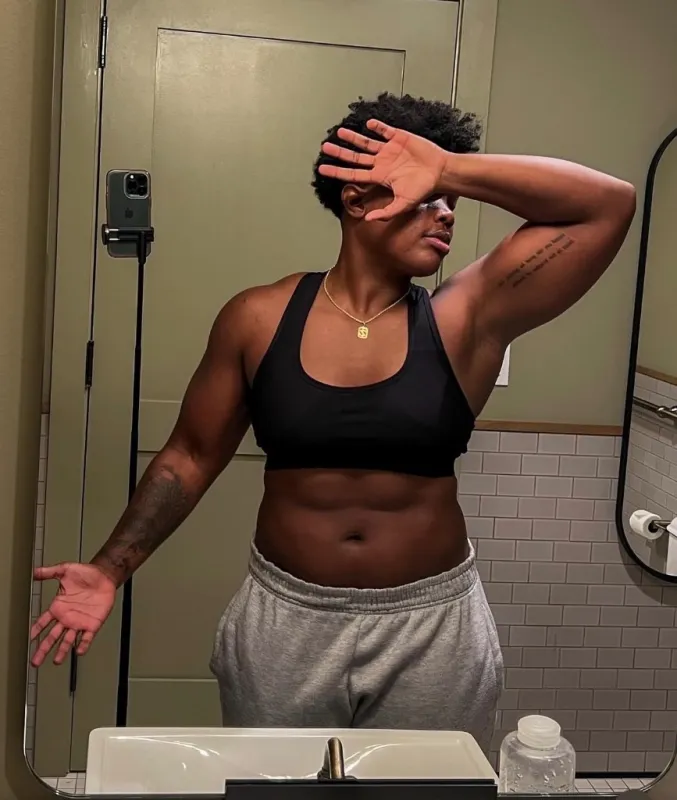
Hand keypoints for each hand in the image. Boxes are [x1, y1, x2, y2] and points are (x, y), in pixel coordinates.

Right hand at [30, 563, 116, 666]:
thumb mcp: (65, 570)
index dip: (36, 631)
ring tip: (56, 661)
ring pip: (68, 640)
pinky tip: (79, 651)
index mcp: (59, 607)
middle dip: (43, 649)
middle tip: (36, 661)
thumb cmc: (86, 573)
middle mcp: (67, 617)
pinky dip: (83, 644)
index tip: (29, 640)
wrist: (105, 576)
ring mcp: (80, 622)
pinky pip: (87, 637)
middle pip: (52, 636)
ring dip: (62, 651)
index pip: (43, 622)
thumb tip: (34, 572)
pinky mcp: (93, 623)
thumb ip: (49, 572)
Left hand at [318, 119, 447, 220]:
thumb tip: (368, 219)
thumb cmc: (424, 189)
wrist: (440, 173)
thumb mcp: (404, 204)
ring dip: (353, 138)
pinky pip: (385, 130)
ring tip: (339, 133)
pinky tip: (368, 124)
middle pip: (355, 157)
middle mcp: (381, 162)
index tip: (322, 169)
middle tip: (324, 148)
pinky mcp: (400, 138)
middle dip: (339, 153)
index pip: (353, 174)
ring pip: (366, 142)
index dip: (338, 171)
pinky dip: (377, 127)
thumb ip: (387, 212)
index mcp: (380, 176)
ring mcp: (389, 150)